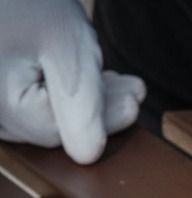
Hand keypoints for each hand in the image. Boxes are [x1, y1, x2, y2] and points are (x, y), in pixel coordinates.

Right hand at [0, 0, 144, 163]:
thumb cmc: (28, 1)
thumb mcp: (65, 48)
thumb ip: (80, 105)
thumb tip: (87, 155)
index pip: (57, 131)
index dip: (102, 120)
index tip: (134, 102)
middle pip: (46, 125)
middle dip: (96, 108)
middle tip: (132, 92)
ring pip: (37, 113)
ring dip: (80, 100)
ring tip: (114, 81)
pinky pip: (24, 99)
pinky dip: (57, 90)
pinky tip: (84, 73)